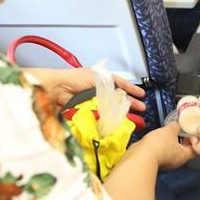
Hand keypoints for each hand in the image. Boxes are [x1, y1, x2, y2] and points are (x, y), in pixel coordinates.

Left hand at [25, 68, 145, 111]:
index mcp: (101, 80)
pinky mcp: (88, 113)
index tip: (142, 95)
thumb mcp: (98, 77)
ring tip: (134, 118)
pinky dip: (110, 119)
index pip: (121, 84)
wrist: (57, 90)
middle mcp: (98, 91)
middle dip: (131, 103)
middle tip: (141, 109)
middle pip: (118, 98)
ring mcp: (94, 103)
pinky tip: (118, 122)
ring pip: (112, 109)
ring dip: (123, 113)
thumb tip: (123, 93)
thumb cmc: (75, 79)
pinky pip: (102, 116)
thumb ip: (112, 84)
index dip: (132, 89)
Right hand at [144, 122, 199, 169]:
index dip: (198, 139)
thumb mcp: (170, 130)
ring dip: (175, 140)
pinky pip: (165, 150)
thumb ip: (175, 126)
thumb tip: (177, 124)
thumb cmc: (158, 146)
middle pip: (187, 149)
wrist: (140, 156)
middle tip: (184, 129)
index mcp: (184, 156)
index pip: (198, 149)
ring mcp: (166, 161)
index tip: (193, 132)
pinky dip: (165, 143)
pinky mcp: (157, 159)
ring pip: (175, 150)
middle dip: (186, 139)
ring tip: (172, 131)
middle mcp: (177, 161)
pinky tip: (161, 136)